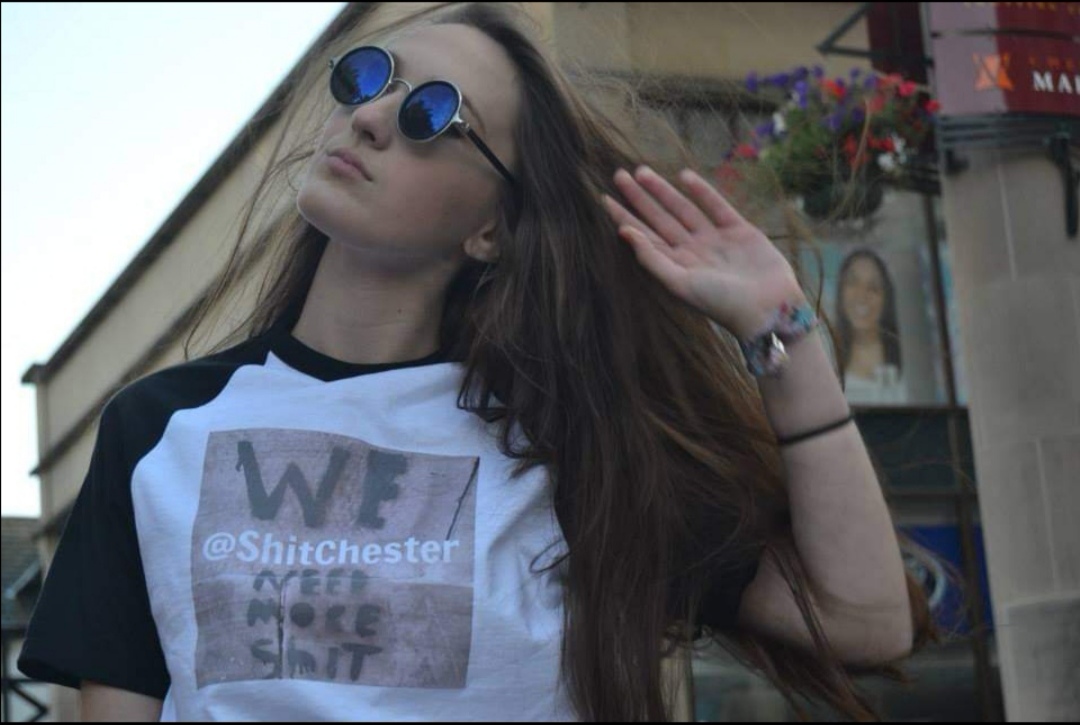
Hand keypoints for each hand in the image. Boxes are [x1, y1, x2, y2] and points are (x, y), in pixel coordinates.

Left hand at [603, 166, 806, 339]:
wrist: (768, 308)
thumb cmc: (720, 303)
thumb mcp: (679, 283)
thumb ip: (651, 258)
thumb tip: (624, 232)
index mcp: (676, 266)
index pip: (643, 236)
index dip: (624, 217)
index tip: (605, 197)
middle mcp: (692, 251)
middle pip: (659, 219)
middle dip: (640, 198)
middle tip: (619, 175)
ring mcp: (715, 240)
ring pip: (683, 209)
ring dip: (663, 191)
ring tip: (642, 171)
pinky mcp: (740, 231)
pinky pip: (716, 206)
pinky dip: (701, 191)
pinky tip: (684, 176)